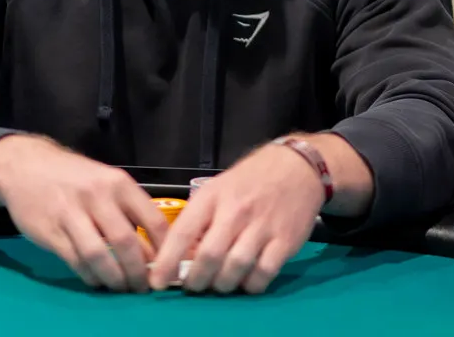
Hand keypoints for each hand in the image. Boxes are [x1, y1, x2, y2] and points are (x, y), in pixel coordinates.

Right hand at [0, 135, 169, 292]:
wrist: (26, 166)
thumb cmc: (74, 177)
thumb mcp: (106, 181)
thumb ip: (128, 210)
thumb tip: (153, 250)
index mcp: (119, 183)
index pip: (152, 220)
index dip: (164, 250)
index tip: (167, 267)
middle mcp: (97, 196)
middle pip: (126, 242)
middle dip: (138, 272)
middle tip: (142, 287)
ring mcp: (71, 214)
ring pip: (99, 255)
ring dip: (114, 279)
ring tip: (121, 288)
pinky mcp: (50, 231)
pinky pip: (76, 261)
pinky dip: (90, 276)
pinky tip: (97, 280)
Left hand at [148, 141, 325, 293]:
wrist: (297, 167)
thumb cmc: (251, 180)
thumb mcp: (219, 189)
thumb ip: (201, 219)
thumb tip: (182, 257)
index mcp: (212, 197)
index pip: (183, 233)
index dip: (167, 261)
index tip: (156, 282)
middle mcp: (236, 211)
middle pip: (209, 257)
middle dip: (196, 280)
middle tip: (194, 286)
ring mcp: (262, 227)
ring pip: (235, 269)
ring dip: (223, 285)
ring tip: (219, 285)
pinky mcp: (285, 241)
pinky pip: (263, 274)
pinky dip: (251, 285)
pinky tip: (246, 281)